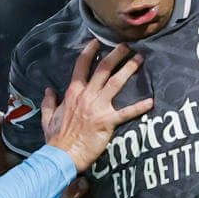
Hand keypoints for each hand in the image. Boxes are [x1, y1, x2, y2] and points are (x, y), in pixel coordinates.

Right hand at [40, 41, 151, 171]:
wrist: (62, 155)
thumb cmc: (55, 139)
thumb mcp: (48, 118)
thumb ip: (49, 102)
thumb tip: (48, 90)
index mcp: (72, 93)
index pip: (81, 67)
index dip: (89, 52)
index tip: (97, 42)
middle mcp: (86, 96)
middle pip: (103, 69)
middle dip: (116, 55)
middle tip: (127, 45)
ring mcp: (98, 107)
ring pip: (116, 82)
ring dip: (129, 69)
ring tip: (140, 59)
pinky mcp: (108, 121)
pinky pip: (126, 112)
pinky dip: (139, 107)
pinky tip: (151, 102)